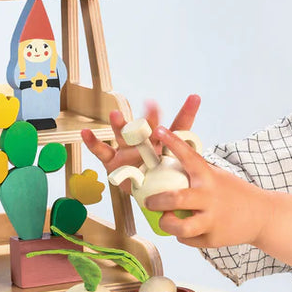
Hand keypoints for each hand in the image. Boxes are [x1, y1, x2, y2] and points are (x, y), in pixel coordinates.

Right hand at [80, 94, 200, 178]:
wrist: (146, 193)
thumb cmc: (163, 179)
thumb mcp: (178, 176)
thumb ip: (187, 173)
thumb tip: (205, 178)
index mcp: (165, 145)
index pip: (179, 128)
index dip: (187, 113)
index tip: (195, 98)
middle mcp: (147, 143)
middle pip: (149, 128)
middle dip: (149, 117)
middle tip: (152, 105)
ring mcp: (128, 151)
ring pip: (124, 136)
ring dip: (120, 125)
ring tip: (116, 115)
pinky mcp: (114, 161)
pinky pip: (102, 151)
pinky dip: (94, 143)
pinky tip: (86, 133)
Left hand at [145, 126, 272, 248]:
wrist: (262, 216)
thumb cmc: (233, 193)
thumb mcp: (217, 176)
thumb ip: (195, 172)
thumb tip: (164, 162)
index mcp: (209, 177)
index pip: (188, 156)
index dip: (173, 142)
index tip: (159, 131)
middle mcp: (210, 197)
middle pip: (176, 199)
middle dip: (156, 201)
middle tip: (149, 202)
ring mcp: (212, 220)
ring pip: (180, 227)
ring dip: (167, 224)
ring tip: (165, 219)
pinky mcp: (213, 239)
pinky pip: (187, 239)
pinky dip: (181, 235)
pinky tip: (184, 229)